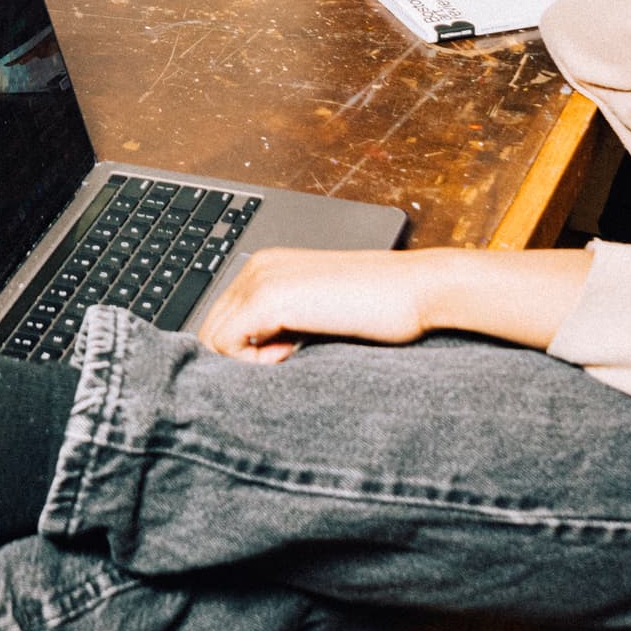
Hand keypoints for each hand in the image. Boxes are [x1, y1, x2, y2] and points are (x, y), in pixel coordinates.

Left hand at [197, 248, 427, 363]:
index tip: (286, 356)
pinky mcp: (268, 299)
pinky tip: (292, 355)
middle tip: (290, 358)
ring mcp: (260, 279)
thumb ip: (282, 329)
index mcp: (268, 266)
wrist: (418, 289)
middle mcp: (257, 266)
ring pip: (214, 340)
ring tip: (295, 354)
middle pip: (212, 329)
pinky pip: (226, 346)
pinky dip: (253, 364)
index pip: (223, 319)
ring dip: (249, 362)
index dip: (246, 350)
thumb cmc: (382, 308)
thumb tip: (252, 358)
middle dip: (243, 357)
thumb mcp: (319, 317)